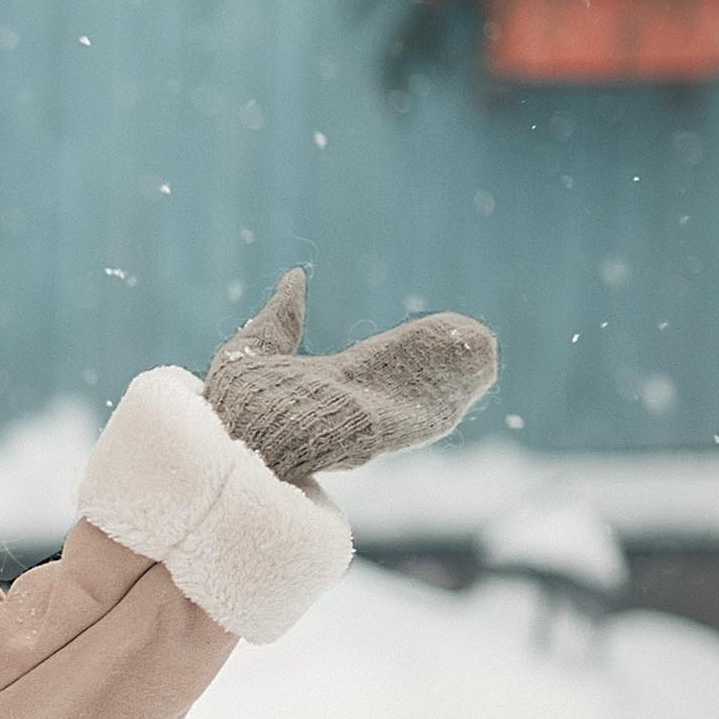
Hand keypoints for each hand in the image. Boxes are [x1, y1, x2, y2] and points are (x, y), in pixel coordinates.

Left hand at [203, 271, 497, 483]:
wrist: (235, 441)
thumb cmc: (233, 410)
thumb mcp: (255, 350)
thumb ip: (279, 316)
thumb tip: (295, 276)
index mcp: (329, 387)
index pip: (378, 365)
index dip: (408, 347)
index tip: (437, 328)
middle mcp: (355, 408)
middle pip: (410, 381)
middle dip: (441, 360)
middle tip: (473, 336)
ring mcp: (371, 422)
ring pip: (426, 399)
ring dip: (457, 377)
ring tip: (486, 349)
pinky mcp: (382, 433)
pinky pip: (428, 415)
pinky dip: (454, 392)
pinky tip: (481, 365)